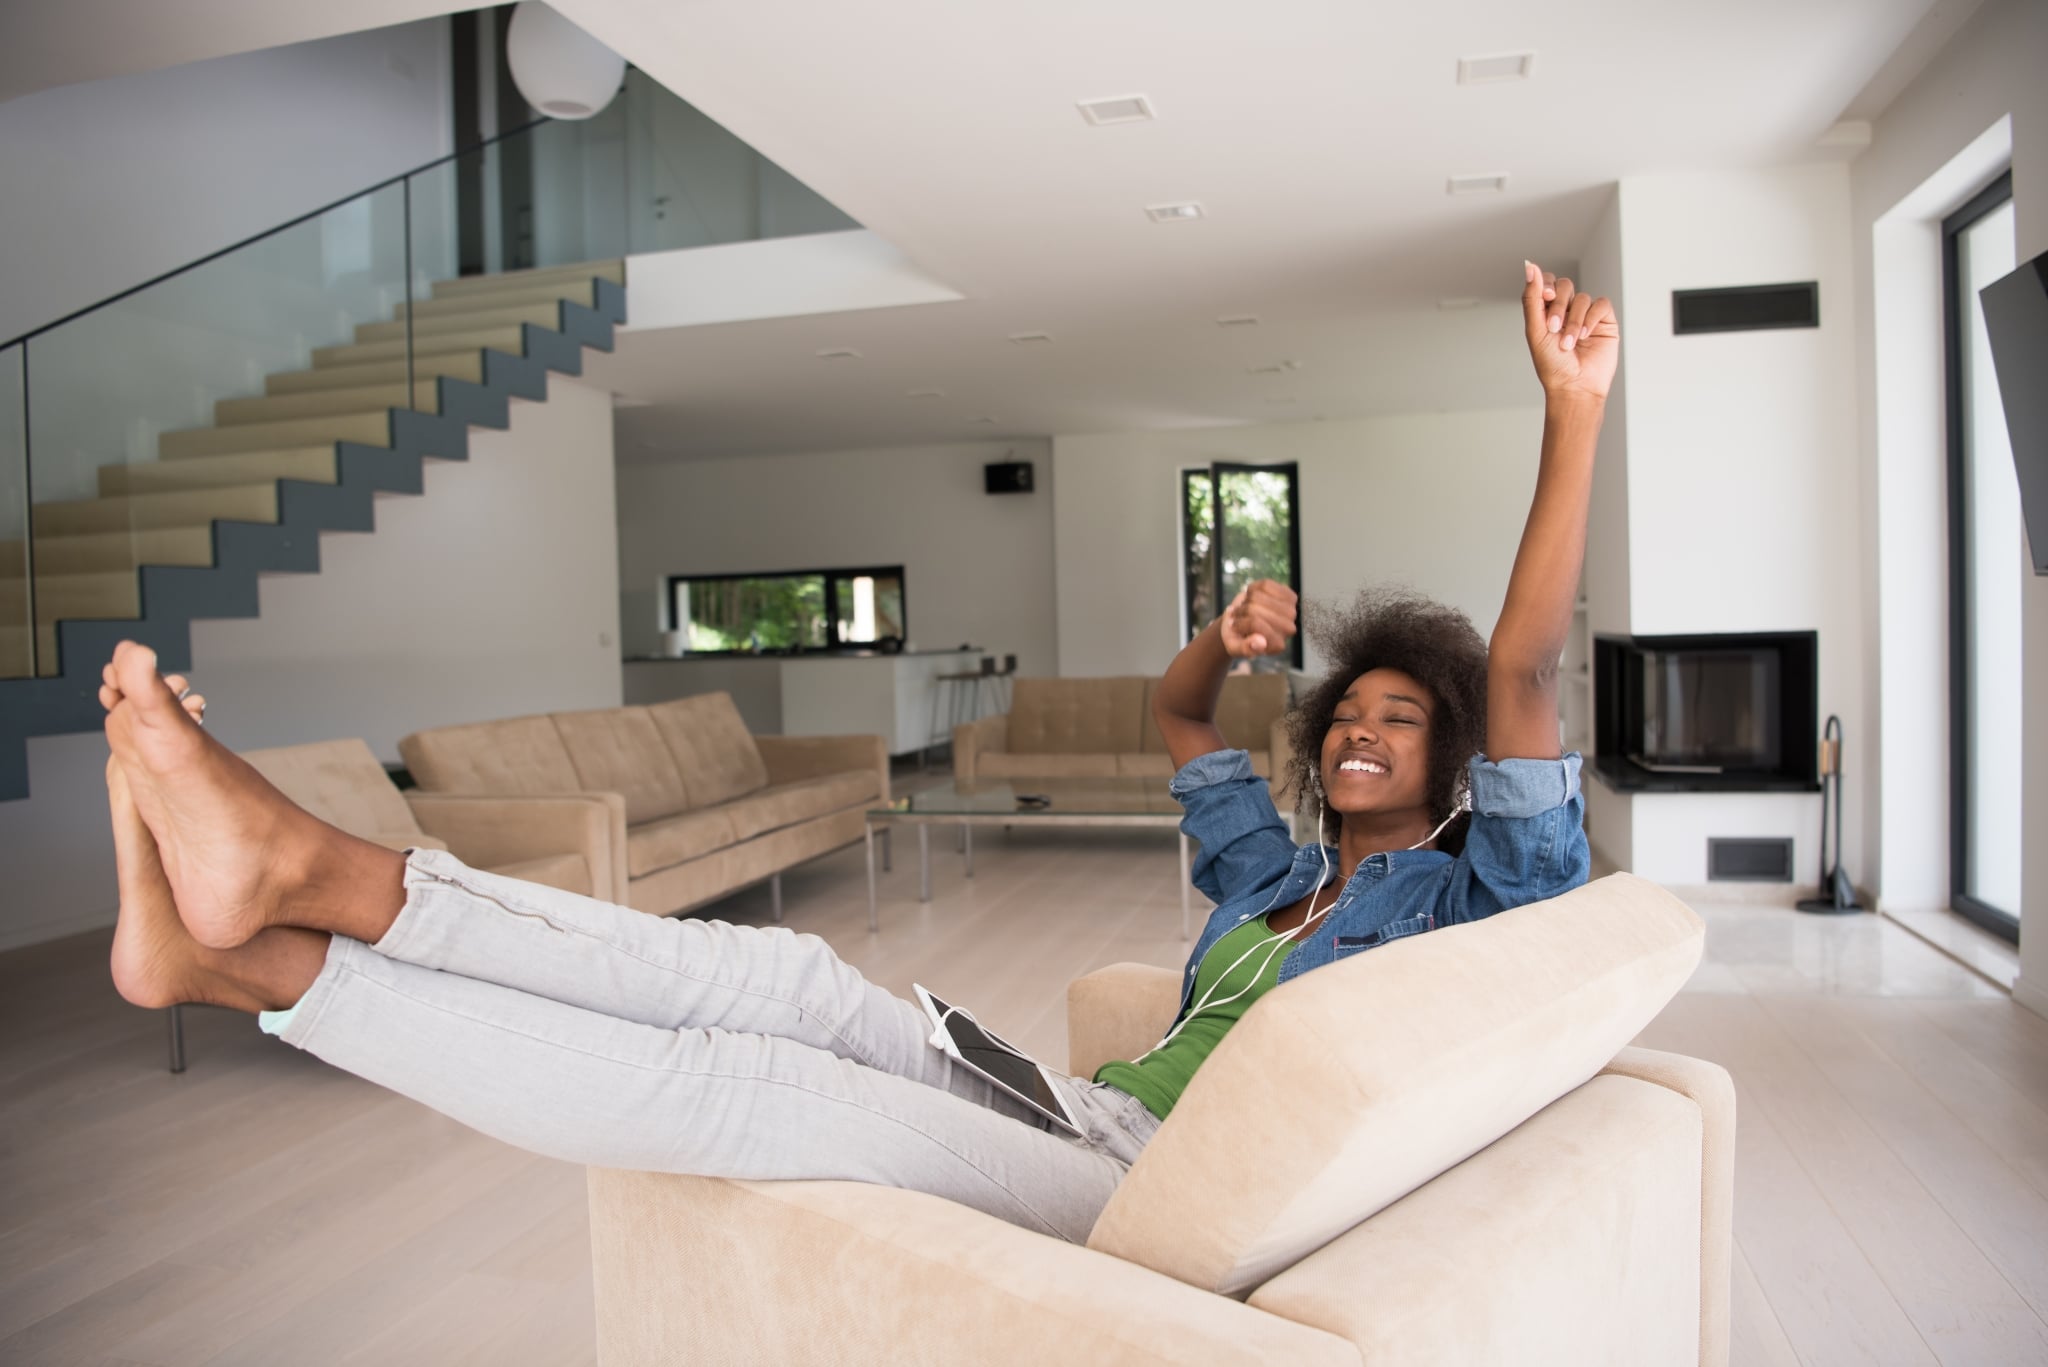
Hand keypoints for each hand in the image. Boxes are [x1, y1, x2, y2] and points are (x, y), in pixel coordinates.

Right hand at [1217, 580, 1296, 657]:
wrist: (1243, 623)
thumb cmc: (1238, 637)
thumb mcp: (1234, 647)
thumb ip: (1245, 649)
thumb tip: (1261, 642)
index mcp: (1276, 646)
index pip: (1255, 624)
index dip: (1240, 623)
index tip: (1235, 627)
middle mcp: (1287, 630)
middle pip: (1255, 610)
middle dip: (1242, 611)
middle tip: (1240, 617)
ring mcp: (1291, 612)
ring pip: (1258, 596)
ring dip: (1246, 600)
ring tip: (1246, 608)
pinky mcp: (1290, 597)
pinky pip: (1265, 584)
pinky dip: (1254, 588)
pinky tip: (1253, 598)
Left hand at [1522, 261, 1617, 401]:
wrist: (1574, 386)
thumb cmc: (1552, 364)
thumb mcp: (1536, 329)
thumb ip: (1532, 297)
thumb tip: (1529, 265)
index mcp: (1546, 311)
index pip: (1546, 283)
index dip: (1546, 284)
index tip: (1545, 297)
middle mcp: (1567, 310)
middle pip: (1565, 285)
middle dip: (1559, 305)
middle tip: (1554, 328)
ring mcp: (1586, 315)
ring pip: (1583, 298)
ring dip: (1574, 320)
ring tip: (1569, 343)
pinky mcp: (1605, 321)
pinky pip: (1601, 304)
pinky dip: (1591, 318)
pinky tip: (1585, 336)